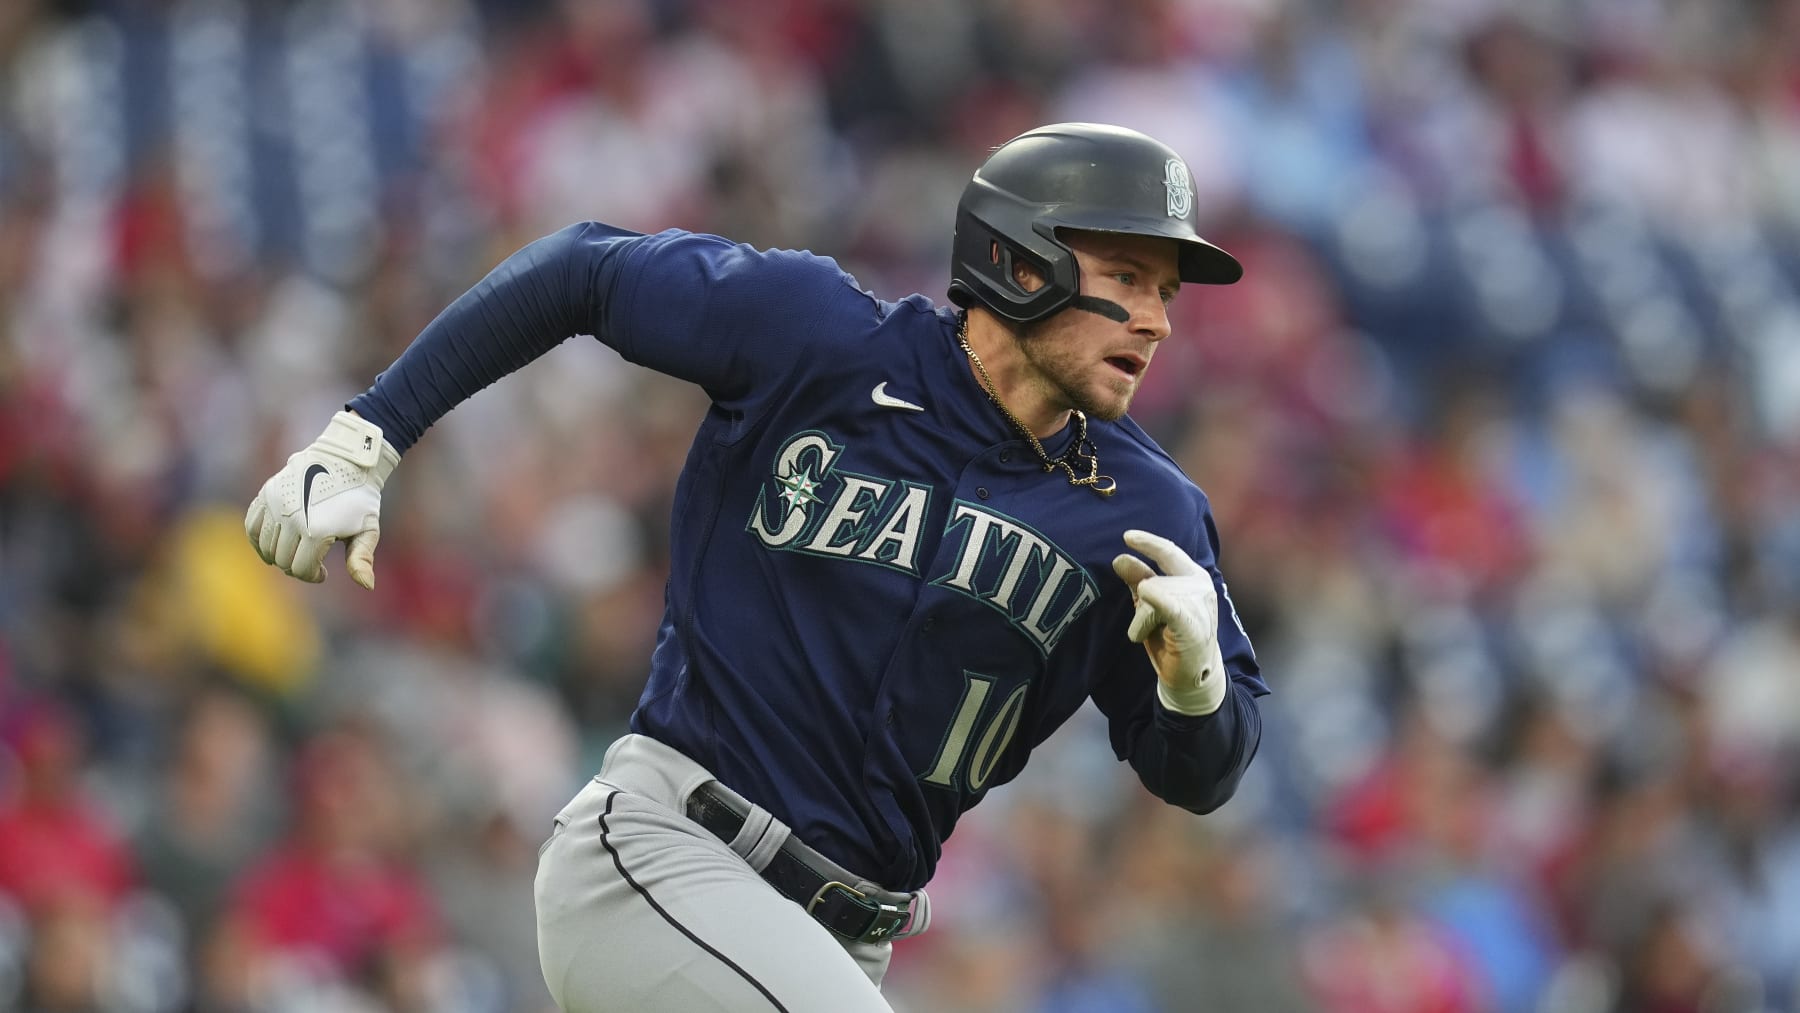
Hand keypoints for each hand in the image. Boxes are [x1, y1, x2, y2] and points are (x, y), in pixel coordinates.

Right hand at [244, 411, 399, 587]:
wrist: (345, 461)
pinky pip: (251, 526)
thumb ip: (362, 559)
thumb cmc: (360, 499)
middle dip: (297, 566)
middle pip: (282, 560)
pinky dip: (259, 539)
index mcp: (318, 531)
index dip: (312, 576)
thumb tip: (368, 586)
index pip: (300, 569)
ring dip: (279, 554)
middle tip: (311, 561)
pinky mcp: (266, 494)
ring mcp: (276, 505)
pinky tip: (275, 542)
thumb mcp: (368, 530)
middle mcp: (293, 518)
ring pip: (265, 546)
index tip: (323, 573)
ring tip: (296, 550)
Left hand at [1111, 529, 1226, 715]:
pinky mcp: (1191, 624)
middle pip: (1150, 581)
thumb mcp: (1151, 605)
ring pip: (1149, 596)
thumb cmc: (1171, 638)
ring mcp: (1198, 604)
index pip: (1168, 551)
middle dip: (1140, 607)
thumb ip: (1139, 580)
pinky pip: (1163, 605)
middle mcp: (1199, 586)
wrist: (1193, 677)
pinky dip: (1152, 607)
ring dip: (1142, 622)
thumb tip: (1119, 559)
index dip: (1148, 542)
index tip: (1127, 536)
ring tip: (1156, 636)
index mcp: (1193, 576)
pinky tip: (1145, 610)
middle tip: (1151, 629)